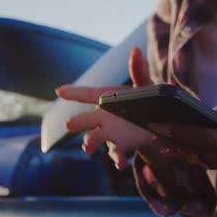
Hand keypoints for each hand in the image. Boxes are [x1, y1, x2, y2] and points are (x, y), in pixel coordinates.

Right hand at [56, 47, 154, 168]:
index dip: (74, 92)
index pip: (87, 94)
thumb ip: (139, 71)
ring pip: (96, 138)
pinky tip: (119, 164)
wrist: (156, 125)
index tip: (59, 90)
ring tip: (87, 147)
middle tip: (69, 124)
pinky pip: (116, 154)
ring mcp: (109, 134)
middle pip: (86, 120)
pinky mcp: (120, 146)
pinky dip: (117, 159)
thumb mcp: (144, 87)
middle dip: (77, 122)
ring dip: (91, 142)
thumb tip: (136, 51)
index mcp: (105, 99)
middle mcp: (102, 117)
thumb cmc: (144, 102)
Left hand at [149, 91, 216, 180]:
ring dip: (187, 152)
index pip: (208, 140)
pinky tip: (192, 146)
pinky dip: (203, 157)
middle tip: (153, 130)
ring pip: (211, 164)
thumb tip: (214, 111)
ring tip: (165, 138)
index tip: (158, 124)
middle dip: (176, 143)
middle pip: (203, 156)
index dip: (180, 133)